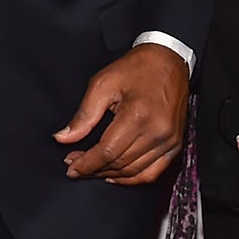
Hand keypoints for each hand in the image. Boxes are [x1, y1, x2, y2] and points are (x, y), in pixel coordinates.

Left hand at [55, 43, 188, 184]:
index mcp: (138, 115)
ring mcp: (169, 140)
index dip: (86, 163)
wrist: (168, 60)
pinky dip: (132, 178)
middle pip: (120, 163)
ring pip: (135, 172)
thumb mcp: (103, 84)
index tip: (71, 167)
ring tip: (93, 169)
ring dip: (110, 174)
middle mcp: (157, 131)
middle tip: (76, 166)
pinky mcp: (175, 144)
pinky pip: (153, 172)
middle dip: (94, 169)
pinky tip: (116, 174)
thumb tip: (63, 138)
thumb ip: (83, 115)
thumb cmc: (136, 68)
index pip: (107, 151)